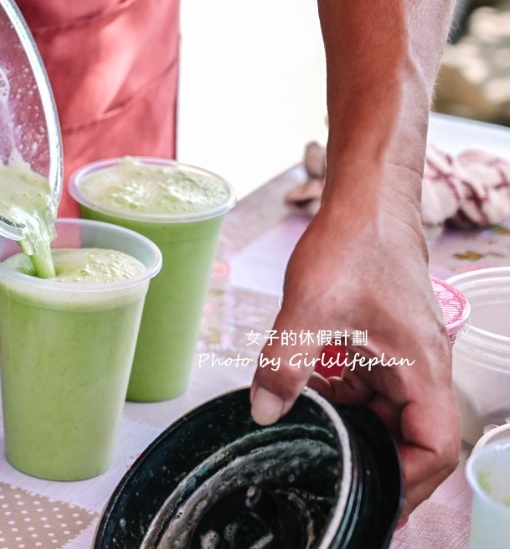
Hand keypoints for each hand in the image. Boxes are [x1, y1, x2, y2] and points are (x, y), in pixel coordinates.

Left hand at [249, 194, 459, 523]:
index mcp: (421, 367)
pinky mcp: (382, 341)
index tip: (374, 500)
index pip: (435, 447)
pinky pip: (368, 384)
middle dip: (375, 463)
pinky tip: (306, 392)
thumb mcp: (309, 308)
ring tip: (312, 440)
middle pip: (411, 437)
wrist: (363, 198)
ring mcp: (402, 354)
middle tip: (334, 485)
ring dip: (351, 425)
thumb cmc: (353, 243)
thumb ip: (285, 363)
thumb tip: (264, 411)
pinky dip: (340, 394)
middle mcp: (420, 366)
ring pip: (385, 411)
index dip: (409, 482)